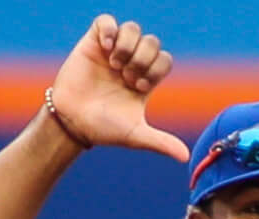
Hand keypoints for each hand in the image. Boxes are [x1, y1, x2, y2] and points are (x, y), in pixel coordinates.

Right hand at [49, 16, 188, 160]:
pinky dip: (110, 30)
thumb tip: (186, 158)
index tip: (140, 88)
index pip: (164, 60)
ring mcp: (112, 51)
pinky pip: (106, 21)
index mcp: (144, 79)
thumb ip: (161, 142)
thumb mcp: (135, 135)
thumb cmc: (103, 129)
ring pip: (132, 28)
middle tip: (127, 78)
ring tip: (114, 64)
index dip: (156, 69)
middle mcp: (131, 62)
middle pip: (152, 42)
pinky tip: (106, 48)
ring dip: (127, 45)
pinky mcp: (93, 43)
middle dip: (143, 59)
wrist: (73, 122)